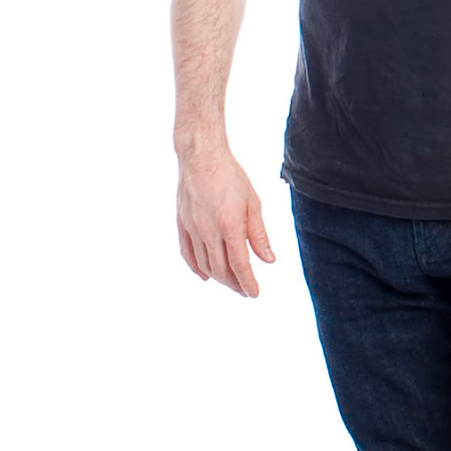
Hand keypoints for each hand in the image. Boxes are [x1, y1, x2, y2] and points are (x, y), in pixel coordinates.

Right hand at [176, 147, 274, 296]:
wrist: (201, 157)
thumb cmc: (231, 177)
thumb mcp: (253, 204)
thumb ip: (259, 234)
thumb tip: (269, 260)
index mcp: (229, 226)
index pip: (239, 264)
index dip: (247, 282)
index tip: (255, 294)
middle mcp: (208, 231)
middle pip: (221, 269)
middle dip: (235, 284)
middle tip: (246, 291)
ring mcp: (192, 229)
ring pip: (204, 265)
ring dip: (218, 278)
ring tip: (231, 283)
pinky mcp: (182, 224)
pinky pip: (187, 253)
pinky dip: (196, 268)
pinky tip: (205, 275)